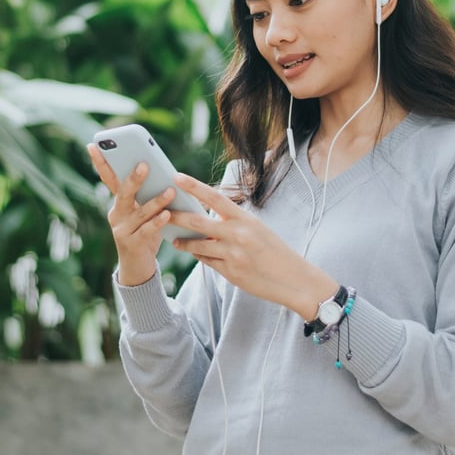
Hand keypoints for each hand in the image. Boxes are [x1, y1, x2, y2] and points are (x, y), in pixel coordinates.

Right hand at [87, 143, 173, 285]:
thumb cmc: (145, 230)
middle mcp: (116, 214)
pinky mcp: (132, 244)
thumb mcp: (143, 210)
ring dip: (155, 201)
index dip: (100, 162)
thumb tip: (165, 173)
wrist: (138, 266)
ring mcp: (122, 230)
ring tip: (170, 191)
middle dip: (134, 178)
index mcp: (118, 202)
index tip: (94, 144)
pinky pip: (146, 231)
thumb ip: (148, 193)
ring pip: (139, 212)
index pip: (108, 178)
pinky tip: (167, 215)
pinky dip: (157, 222)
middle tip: (145, 164)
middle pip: (123, 193)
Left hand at [169, 173, 337, 319]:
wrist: (293, 278)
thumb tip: (209, 218)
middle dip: (177, 217)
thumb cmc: (275, 251)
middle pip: (197, 222)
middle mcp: (237, 234)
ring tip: (174, 239)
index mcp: (245, 218)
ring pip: (197, 245)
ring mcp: (232, 255)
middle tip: (161, 211)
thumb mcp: (257, 229)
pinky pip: (207, 262)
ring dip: (183, 242)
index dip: (193, 186)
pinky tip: (194, 253)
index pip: (214, 197)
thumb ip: (233, 223)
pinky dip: (199, 256)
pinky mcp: (229, 273)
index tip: (176, 176)